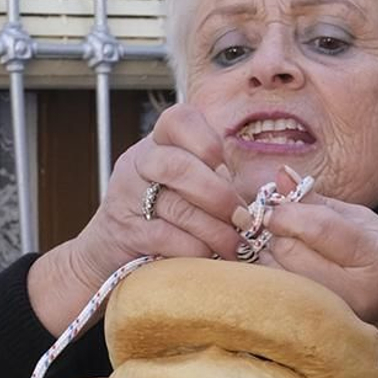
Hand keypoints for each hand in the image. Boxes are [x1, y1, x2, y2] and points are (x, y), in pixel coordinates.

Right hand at [27, 104, 243, 331]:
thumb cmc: (164, 213)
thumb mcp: (187, 184)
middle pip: (177, 166)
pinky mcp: (126, 232)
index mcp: (159, 142)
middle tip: (243, 219)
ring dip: (215, 229)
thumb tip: (267, 190)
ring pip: (176, 206)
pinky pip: (166, 237)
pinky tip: (209, 257)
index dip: (206, 142)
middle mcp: (139, 162)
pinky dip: (195, 248)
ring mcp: (128, 196)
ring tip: (236, 245)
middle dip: (218, 195)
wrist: (109, 248)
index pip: (179, 120)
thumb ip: (218, 177)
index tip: (225, 167)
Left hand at [256, 183, 377, 339]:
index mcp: (377, 259)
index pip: (318, 229)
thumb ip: (318, 203)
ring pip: (275, 274)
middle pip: (290, 251)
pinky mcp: (311, 328)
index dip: (289, 212)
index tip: (279, 207)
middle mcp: (355, 295)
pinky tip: (286, 270)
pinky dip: (271, 275)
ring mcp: (333, 317)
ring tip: (292, 251)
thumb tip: (281, 176)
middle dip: (281, 233)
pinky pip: (273, 294)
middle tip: (289, 229)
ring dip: (273, 255)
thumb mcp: (361, 220)